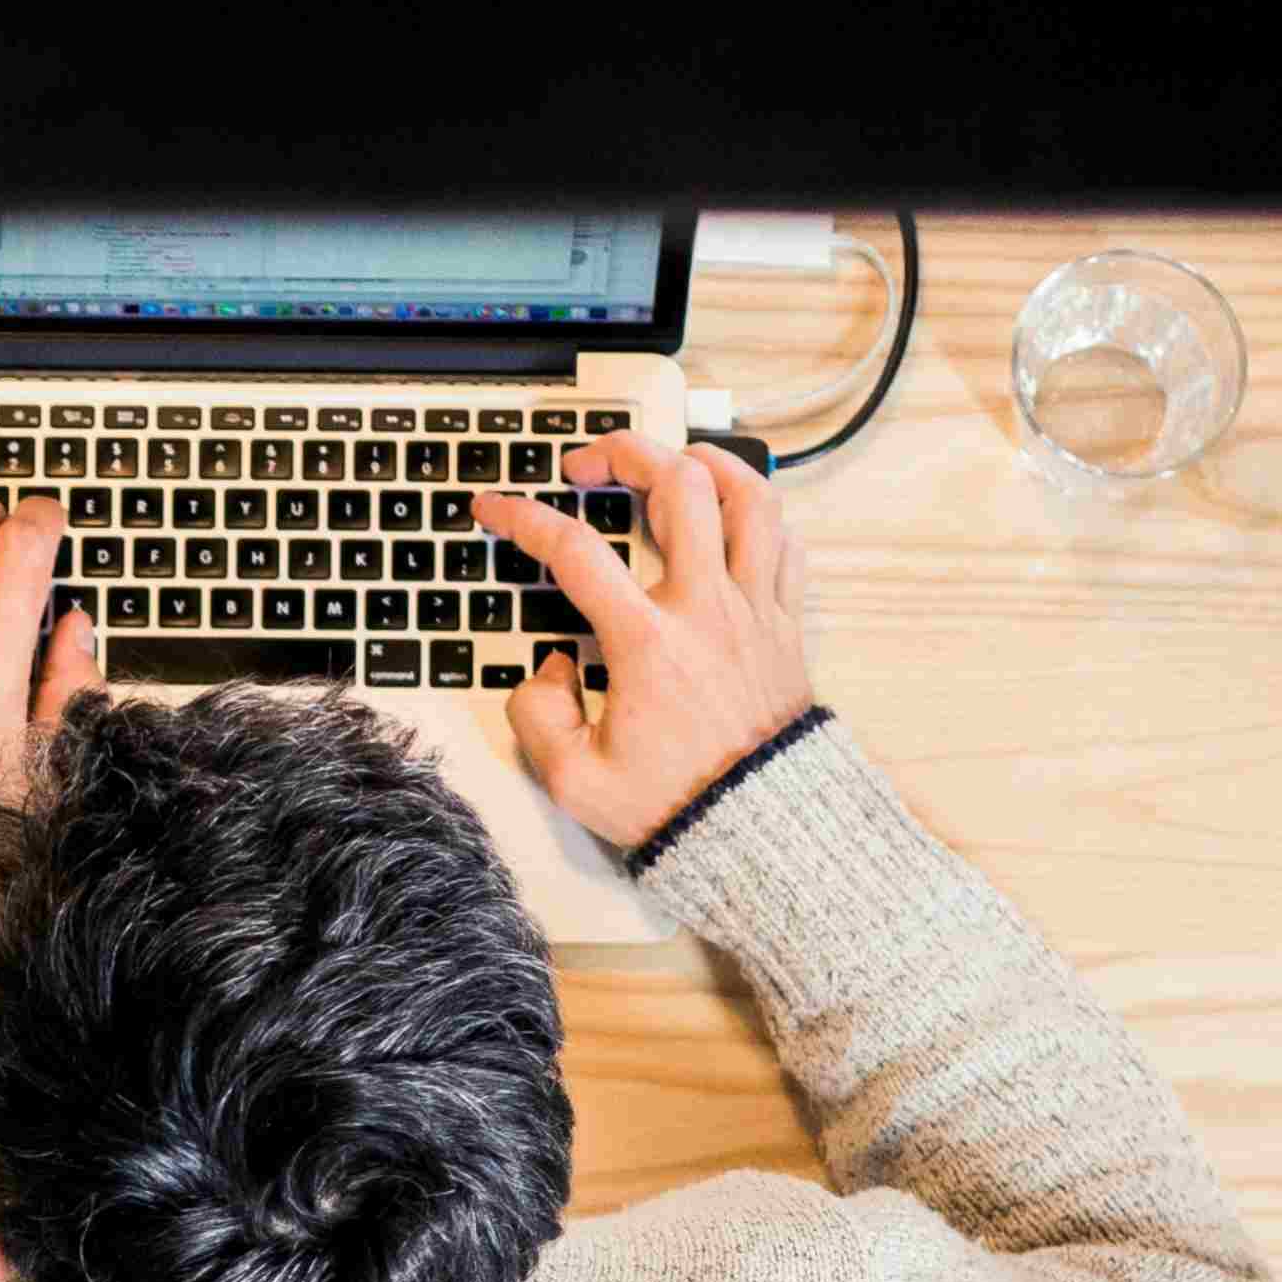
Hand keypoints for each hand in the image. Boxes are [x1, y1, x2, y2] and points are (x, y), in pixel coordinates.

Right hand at [470, 434, 815, 854]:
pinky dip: (757, 513)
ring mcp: (752, 610)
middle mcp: (705, 610)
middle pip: (678, 486)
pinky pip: (784, 542)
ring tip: (672, 459)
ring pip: (748, 497)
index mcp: (648, 643)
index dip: (525, 518)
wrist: (759, 829)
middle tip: (592, 463)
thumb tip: (550, 669)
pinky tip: (730, 513)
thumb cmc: (674, 804)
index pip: (576, 552)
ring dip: (706, 463)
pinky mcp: (784, 624)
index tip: (496, 508)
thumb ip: (538, 716)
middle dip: (627, 452)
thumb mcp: (575, 780)